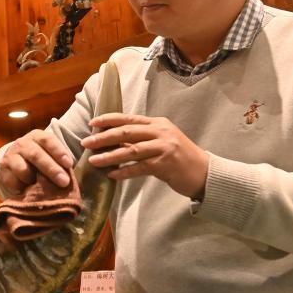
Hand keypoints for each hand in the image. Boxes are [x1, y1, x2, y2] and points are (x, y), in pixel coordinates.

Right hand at [0, 129, 74, 191]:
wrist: (15, 161)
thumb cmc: (40, 158)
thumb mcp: (50, 154)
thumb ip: (60, 161)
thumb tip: (70, 175)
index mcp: (37, 136)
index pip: (48, 140)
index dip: (59, 152)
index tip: (69, 164)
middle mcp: (23, 143)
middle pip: (36, 155)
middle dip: (51, 169)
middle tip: (64, 182)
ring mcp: (11, 155)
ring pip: (23, 169)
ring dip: (34, 180)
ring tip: (41, 187)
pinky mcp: (3, 169)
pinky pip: (14, 181)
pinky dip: (23, 187)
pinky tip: (28, 189)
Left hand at [81, 114, 208, 198]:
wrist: (205, 172)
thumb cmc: (179, 158)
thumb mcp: (161, 142)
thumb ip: (140, 139)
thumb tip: (112, 140)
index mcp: (158, 123)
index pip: (129, 118)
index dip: (108, 119)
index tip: (92, 123)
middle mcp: (161, 132)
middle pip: (127, 131)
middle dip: (104, 137)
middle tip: (87, 142)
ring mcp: (164, 147)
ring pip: (131, 149)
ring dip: (110, 155)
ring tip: (93, 160)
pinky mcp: (166, 164)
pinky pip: (139, 167)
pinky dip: (124, 171)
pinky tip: (112, 175)